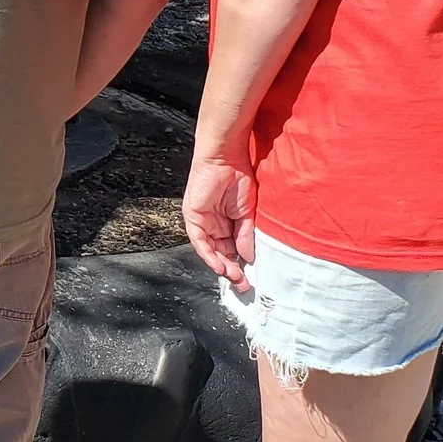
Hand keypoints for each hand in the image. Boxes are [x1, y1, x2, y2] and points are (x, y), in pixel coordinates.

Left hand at [182, 147, 257, 287]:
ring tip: (234, 277)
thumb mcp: (248, 213)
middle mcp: (214, 224)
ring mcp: (202, 221)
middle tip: (242, 283)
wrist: (226, 158)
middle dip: (231, 270)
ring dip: (221, 266)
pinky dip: (209, 255)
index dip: (240, 264)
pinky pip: (199, 241)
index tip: (249, 277)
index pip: (232, 249)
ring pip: (210, 250)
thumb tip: (248, 257)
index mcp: (228, 222)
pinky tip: (220, 265)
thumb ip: (246, 235)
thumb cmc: (239, 177)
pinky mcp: (193, 217)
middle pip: (221, 253)